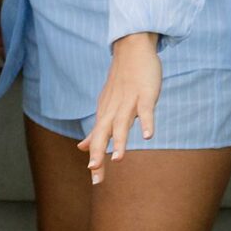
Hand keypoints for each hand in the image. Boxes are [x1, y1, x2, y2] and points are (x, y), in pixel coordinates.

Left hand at [80, 32, 160, 184]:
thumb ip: (97, 129)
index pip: (98, 140)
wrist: (131, 49)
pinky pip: (145, 109)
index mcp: (105, 114)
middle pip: (104, 134)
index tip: (95, 180)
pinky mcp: (144, 93)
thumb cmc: (121, 82)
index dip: (97, 159)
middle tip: (95, 174)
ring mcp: (129, 101)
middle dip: (100, 154)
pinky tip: (148, 136)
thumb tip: (82, 148)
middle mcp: (113, 109)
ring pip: (122, 123)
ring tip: (118, 160)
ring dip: (120, 141)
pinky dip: (146, 122)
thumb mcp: (106, 107)